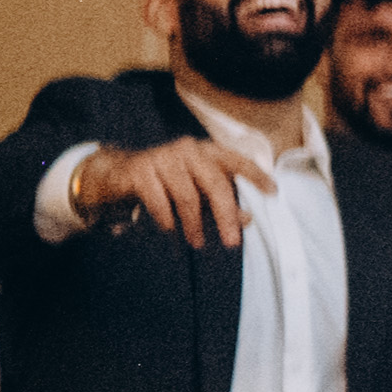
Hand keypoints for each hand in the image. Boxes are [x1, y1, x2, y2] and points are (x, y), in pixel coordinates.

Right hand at [81, 134, 278, 248]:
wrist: (118, 175)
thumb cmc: (167, 184)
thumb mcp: (197, 193)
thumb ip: (221, 203)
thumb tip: (247, 219)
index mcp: (206, 151)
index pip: (237, 160)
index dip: (256, 176)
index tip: (273, 193)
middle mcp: (188, 150)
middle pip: (215, 183)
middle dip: (226, 215)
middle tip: (232, 241)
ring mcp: (162, 157)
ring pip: (188, 196)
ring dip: (194, 224)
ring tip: (198, 242)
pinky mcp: (140, 170)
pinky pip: (159, 200)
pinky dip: (167, 220)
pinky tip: (170, 230)